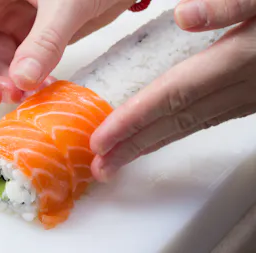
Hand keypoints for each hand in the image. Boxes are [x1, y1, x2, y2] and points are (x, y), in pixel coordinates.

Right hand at [0, 0, 135, 105]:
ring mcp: (11, 23)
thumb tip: (21, 81)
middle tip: (10, 97)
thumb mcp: (67, 6)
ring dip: (5, 82)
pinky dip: (25, 80)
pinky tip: (41, 87)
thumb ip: (45, 41)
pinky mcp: (29, 37)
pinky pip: (17, 64)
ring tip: (27, 95)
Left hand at [90, 0, 255, 181]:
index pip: (172, 95)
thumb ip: (234, 2)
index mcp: (237, 59)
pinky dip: (172, 132)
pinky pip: (202, 121)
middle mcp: (240, 86)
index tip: (101, 139)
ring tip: (117, 160)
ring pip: (187, 127)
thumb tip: (185, 15)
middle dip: (133, 146)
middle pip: (174, 122)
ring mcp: (246, 98)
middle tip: (100, 166)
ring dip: (149, 145)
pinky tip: (156, 137)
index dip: (135, 119)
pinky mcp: (249, 99)